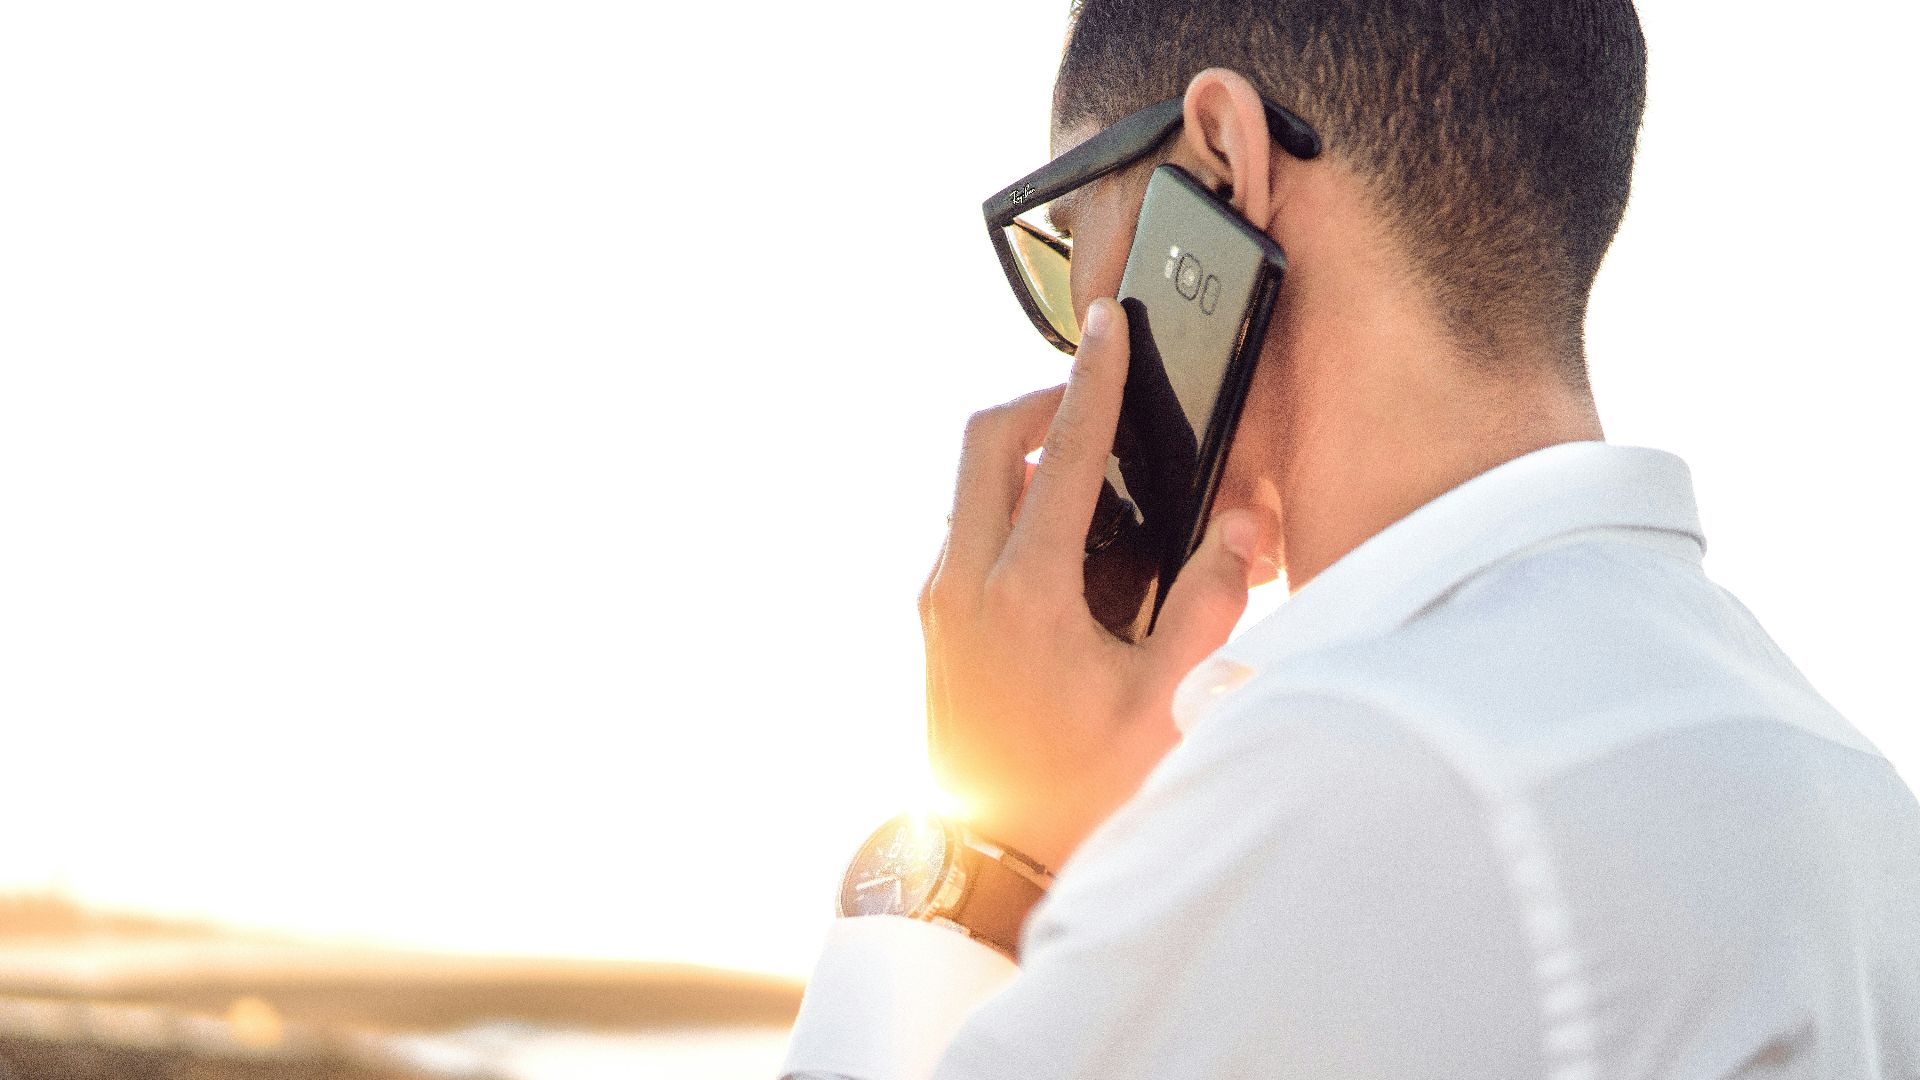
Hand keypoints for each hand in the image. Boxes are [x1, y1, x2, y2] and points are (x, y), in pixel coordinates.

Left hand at [919, 298, 1277, 873]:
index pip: (1061, 455)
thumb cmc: (1078, 791)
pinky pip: (965, 527)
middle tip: (1094, 403)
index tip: (1109, 327)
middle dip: (1039, 403)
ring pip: (967, 483)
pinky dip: (1006, 503)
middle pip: (983, 442)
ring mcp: (937, 603)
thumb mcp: (1165, 703)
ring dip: (1019, 454)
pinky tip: (1062, 539)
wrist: (993, 861)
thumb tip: (1238, 525)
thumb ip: (1211, 603)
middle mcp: (962, 585)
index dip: (1093, 380)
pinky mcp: (931, 623)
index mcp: (1023, 594)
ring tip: (1089, 471)